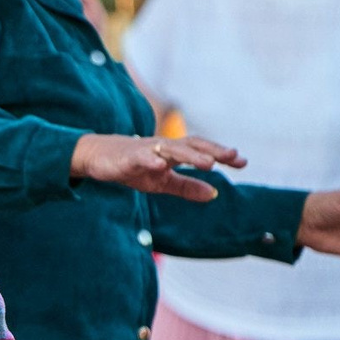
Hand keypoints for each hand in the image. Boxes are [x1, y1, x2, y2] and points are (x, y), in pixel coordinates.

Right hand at [71, 132, 238, 200]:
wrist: (97, 157)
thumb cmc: (132, 167)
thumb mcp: (162, 181)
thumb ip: (187, 186)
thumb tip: (214, 194)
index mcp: (173, 153)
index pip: (201, 150)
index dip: (221, 154)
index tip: (242, 162)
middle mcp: (163, 148)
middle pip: (191, 145)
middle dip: (212, 150)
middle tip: (233, 157)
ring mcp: (145, 151)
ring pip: (171, 150)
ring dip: (190, 155)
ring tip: (208, 164)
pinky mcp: (127, 157)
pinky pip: (141, 158)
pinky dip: (151, 160)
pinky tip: (161, 166)